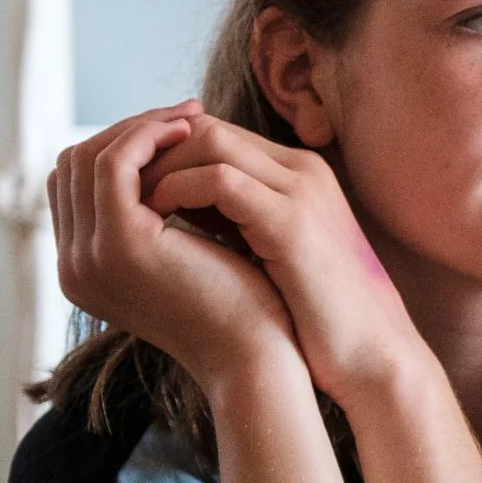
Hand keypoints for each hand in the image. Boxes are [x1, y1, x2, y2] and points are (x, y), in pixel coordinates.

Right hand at [50, 102, 298, 382]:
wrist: (260, 356)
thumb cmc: (243, 308)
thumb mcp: (193, 253)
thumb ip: (167, 218)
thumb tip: (173, 163)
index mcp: (86, 269)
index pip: (78, 185)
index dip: (122, 148)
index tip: (177, 129)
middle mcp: (74, 265)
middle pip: (75, 166)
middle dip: (129, 130)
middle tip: (187, 113)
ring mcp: (89, 256)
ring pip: (91, 158)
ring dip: (142, 127)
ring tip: (194, 117)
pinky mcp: (118, 243)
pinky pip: (114, 164)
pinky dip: (147, 137)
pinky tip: (191, 131)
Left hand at [139, 115, 424, 402]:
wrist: (370, 356)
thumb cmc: (318, 318)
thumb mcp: (268, 254)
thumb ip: (230, 223)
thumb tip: (165, 213)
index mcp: (298, 176)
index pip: (210, 132)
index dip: (159, 154)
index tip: (122, 188)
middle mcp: (301, 170)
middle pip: (203, 125)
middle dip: (148, 153)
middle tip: (110, 192)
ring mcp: (300, 191)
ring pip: (206, 140)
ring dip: (155, 169)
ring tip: (124, 206)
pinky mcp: (293, 222)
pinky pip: (218, 180)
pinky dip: (176, 193)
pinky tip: (151, 224)